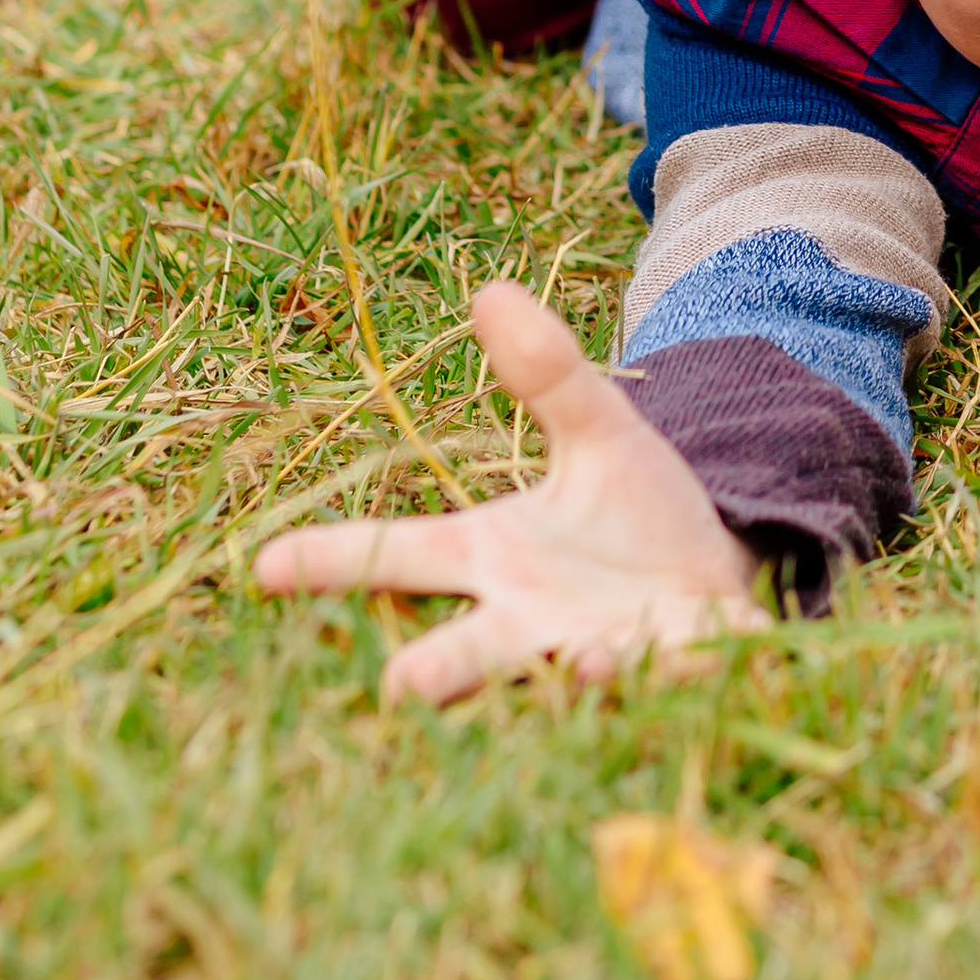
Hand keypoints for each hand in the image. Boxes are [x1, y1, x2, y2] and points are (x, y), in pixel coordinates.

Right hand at [255, 279, 768, 703]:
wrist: (717, 578)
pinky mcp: (657, 670)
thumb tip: (489, 291)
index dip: (333, 560)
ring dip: (563, 670)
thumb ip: (547, 372)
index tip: (261, 565)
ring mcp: (586, 652)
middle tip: (397, 688)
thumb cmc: (634, 515)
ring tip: (578, 657)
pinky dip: (645, 666)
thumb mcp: (597, 431)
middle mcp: (526, 619)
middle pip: (466, 649)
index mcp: (496, 556)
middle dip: (435, 671)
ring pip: (557, 676)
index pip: (405, 553)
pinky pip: (648, 674)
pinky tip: (627, 655)